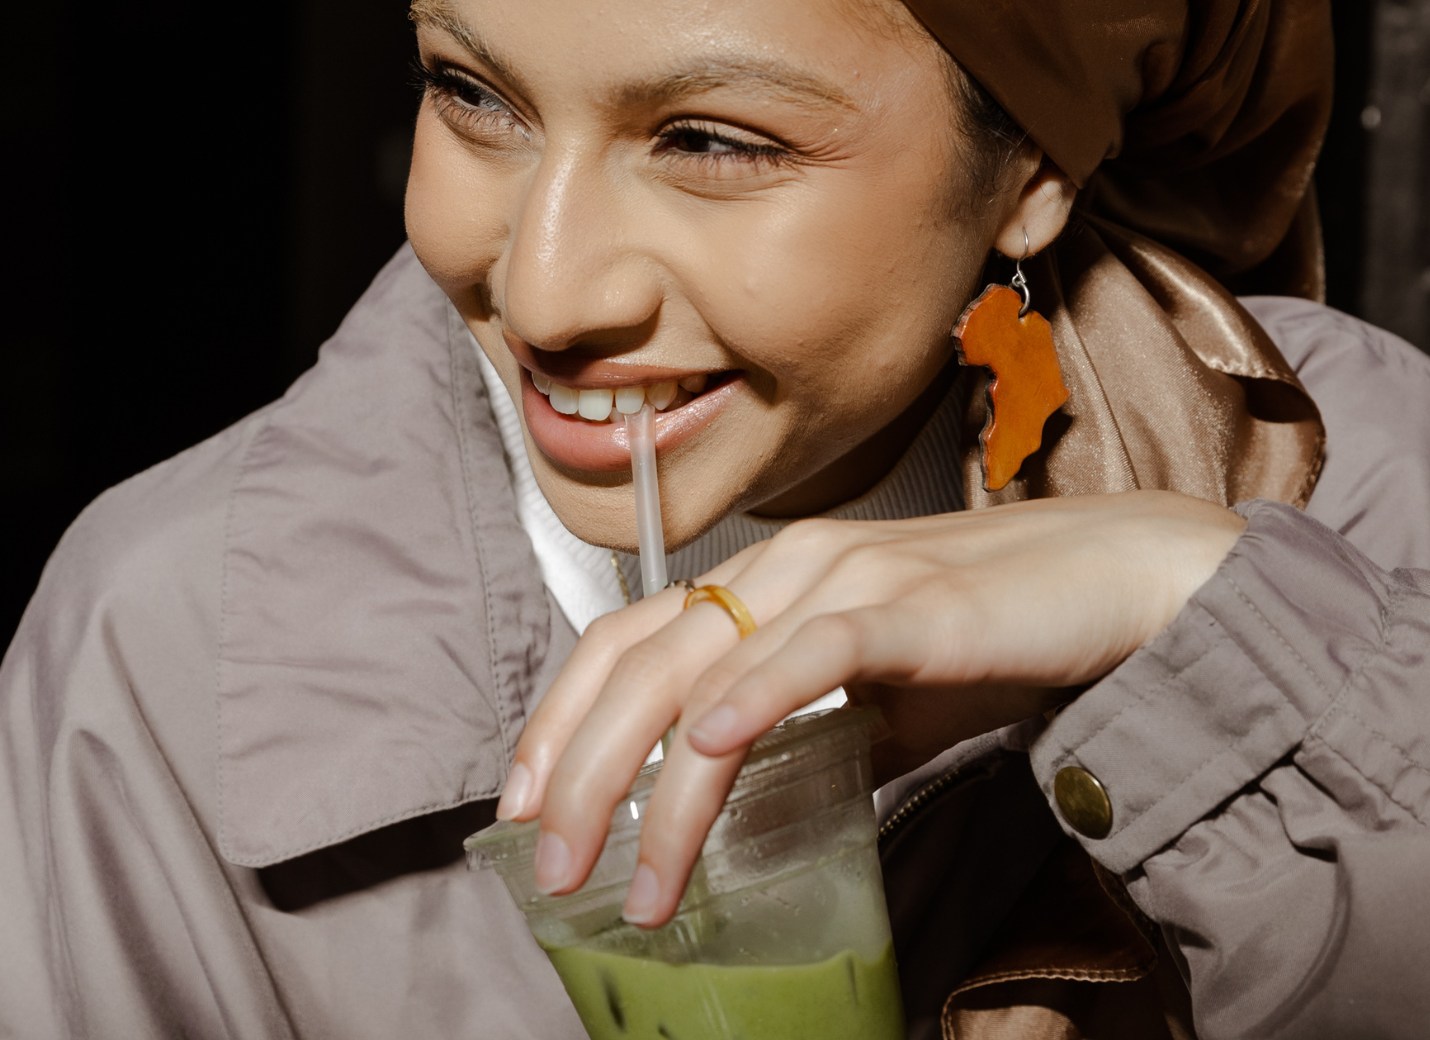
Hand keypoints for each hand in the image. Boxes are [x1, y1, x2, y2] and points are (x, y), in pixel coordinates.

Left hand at [495, 490, 1244, 927]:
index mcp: (767, 581)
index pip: (627, 638)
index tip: (526, 798)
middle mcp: (788, 567)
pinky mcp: (916, 605)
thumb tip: (760, 802)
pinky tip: (715, 748)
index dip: (562, 714)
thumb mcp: (882, 689)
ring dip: (660, 786)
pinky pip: (820, 648)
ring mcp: (847, 577)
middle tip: (553, 865)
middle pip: (642, 660)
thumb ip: (816, 730)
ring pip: (714, 673)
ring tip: (641, 881)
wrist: (1118, 577)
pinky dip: (759, 695)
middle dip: (581, 769)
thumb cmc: (997, 629)